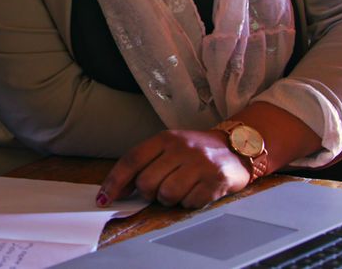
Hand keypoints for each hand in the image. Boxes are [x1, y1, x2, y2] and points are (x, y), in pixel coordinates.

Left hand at [97, 130, 250, 209]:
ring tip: (181, 188)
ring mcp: (200, 164)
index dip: (115, 182)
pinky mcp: (216, 180)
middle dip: (148, 193)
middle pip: (146, 183)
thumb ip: (144, 163)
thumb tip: (116, 189)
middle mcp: (182, 148)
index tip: (104, 198)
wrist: (237, 146)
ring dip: (169, 199)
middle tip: (160, 187)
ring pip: (167, 195)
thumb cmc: (195, 151)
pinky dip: (189, 202)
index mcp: (165, 138)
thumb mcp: (169, 147)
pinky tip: (196, 191)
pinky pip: (190, 202)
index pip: (131, 160)